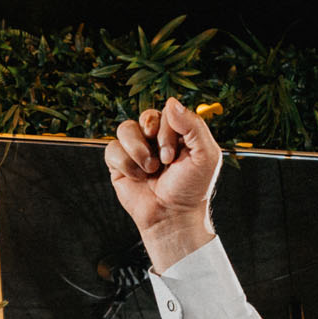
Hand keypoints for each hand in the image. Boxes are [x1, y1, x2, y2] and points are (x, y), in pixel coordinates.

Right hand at [103, 97, 220, 270]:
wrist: (172, 217)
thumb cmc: (192, 189)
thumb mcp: (205, 155)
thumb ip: (193, 125)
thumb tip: (171, 101)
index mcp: (177, 132)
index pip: (167, 112)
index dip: (168, 130)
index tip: (174, 156)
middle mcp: (155, 138)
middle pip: (145, 116)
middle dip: (154, 138)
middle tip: (165, 160)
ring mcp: (136, 150)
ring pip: (125, 128)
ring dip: (137, 150)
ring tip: (149, 169)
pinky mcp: (119, 164)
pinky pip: (112, 149)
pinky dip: (125, 164)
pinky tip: (137, 177)